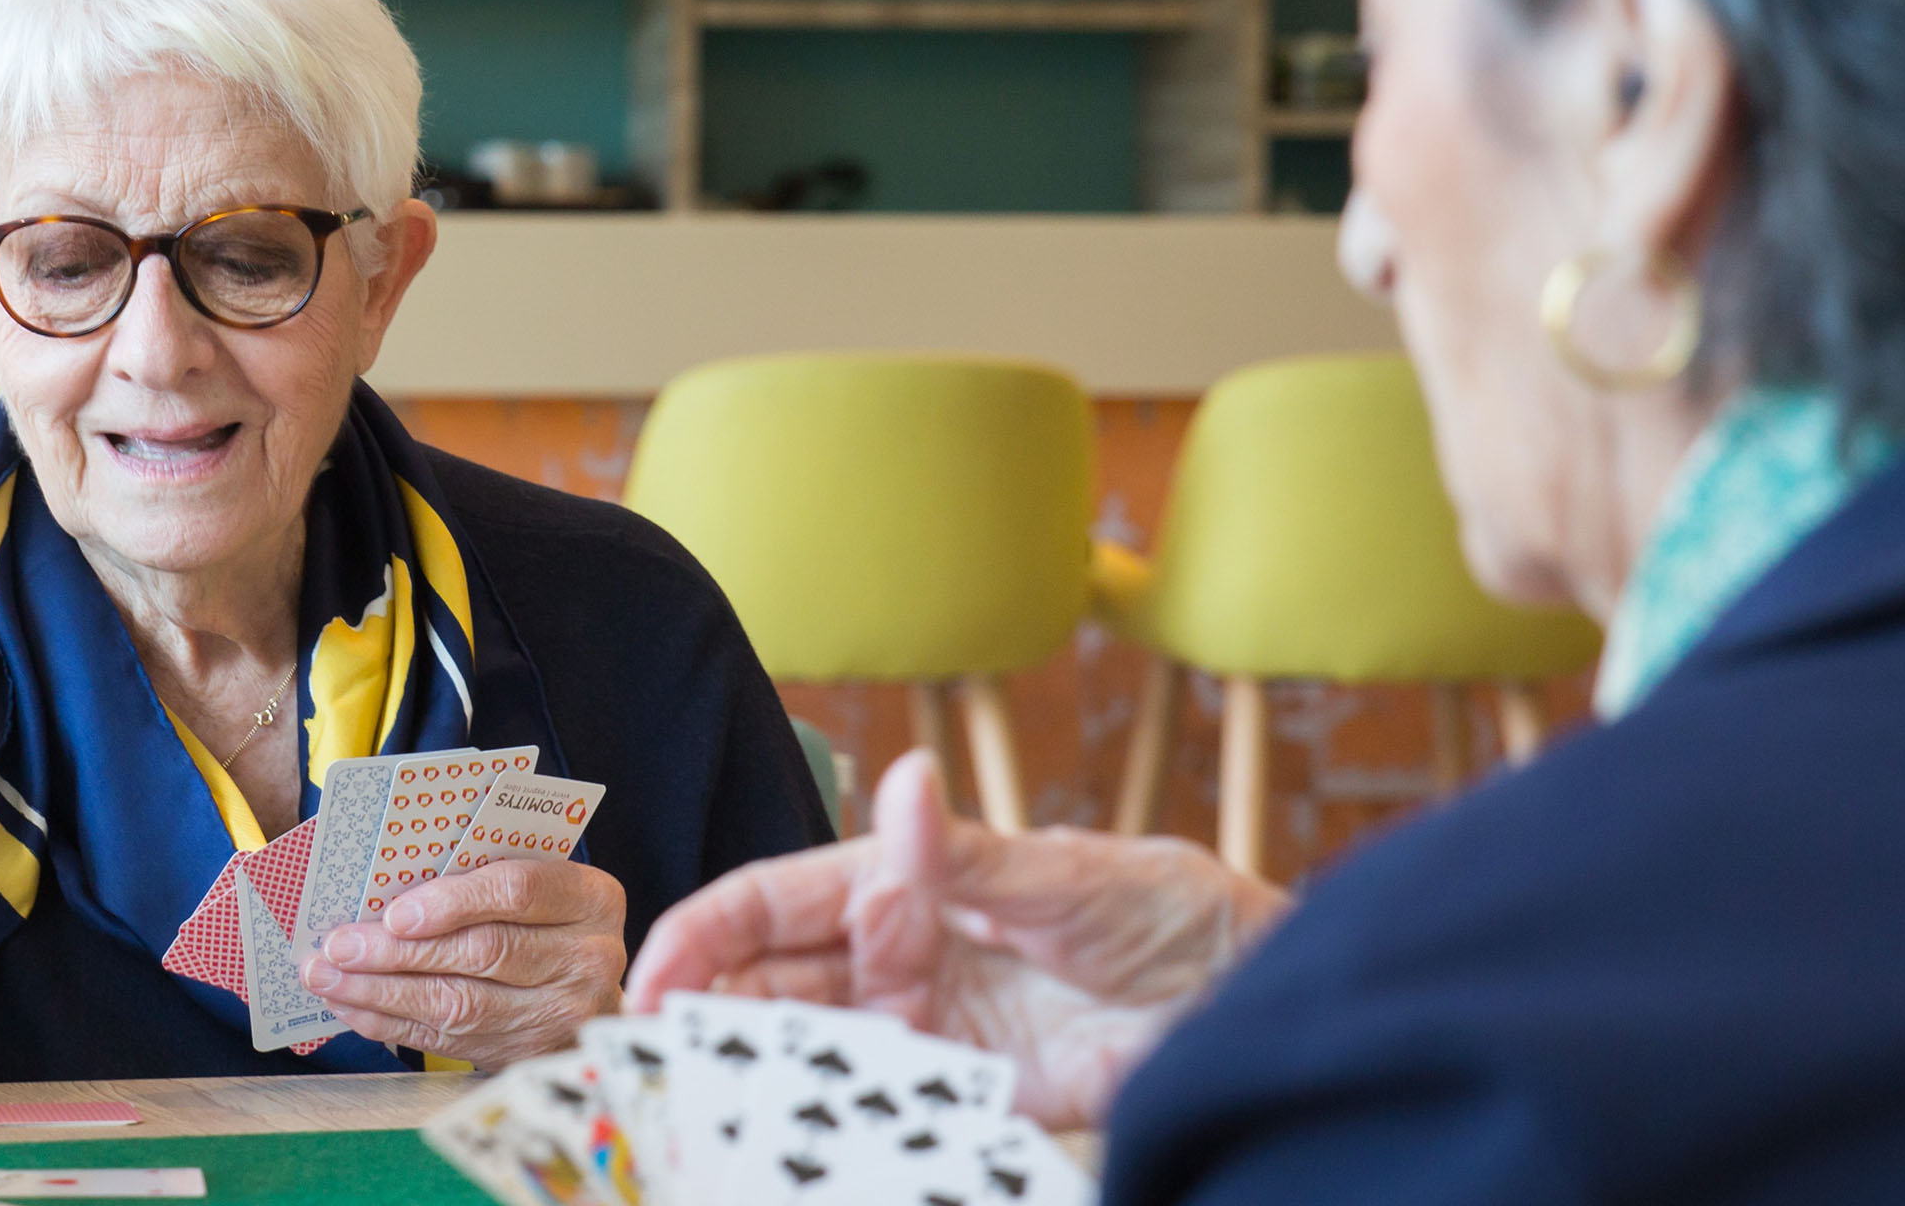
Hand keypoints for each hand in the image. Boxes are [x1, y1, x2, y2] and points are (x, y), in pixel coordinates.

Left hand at [299, 858, 627, 1066]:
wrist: (586, 988)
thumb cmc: (543, 917)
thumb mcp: (534, 878)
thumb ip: (480, 872)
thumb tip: (385, 881)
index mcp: (591, 899)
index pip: (518, 891)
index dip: (453, 902)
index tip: (395, 914)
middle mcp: (587, 960)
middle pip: (483, 953)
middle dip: (399, 952)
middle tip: (339, 945)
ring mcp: (561, 1014)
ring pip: (461, 1004)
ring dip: (382, 992)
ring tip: (327, 977)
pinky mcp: (527, 1053)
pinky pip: (447, 1040)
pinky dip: (391, 1023)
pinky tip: (351, 1006)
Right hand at [624, 752, 1291, 1129]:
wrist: (1254, 1002)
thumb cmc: (1170, 912)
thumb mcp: (1070, 873)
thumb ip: (970, 853)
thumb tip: (905, 783)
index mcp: (910, 882)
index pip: (780, 903)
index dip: (707, 935)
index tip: (652, 976)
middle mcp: (904, 956)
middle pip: (773, 981)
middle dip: (704, 1007)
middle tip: (651, 1045)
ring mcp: (929, 1031)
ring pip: (808, 1045)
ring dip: (752, 1061)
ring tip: (701, 1084)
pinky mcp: (965, 1098)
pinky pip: (877, 1106)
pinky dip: (825, 1113)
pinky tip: (785, 1122)